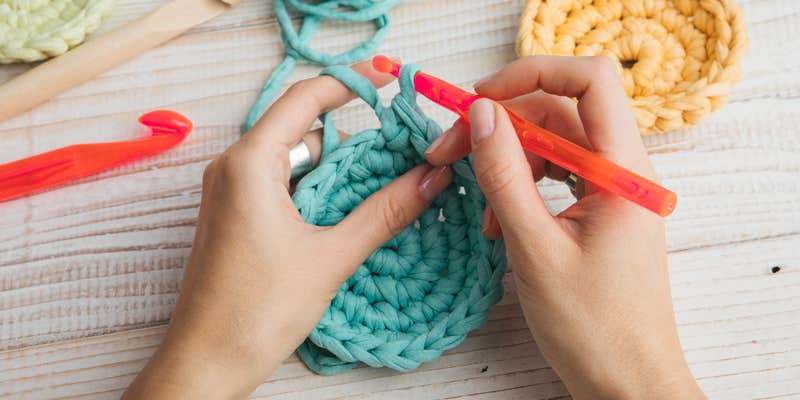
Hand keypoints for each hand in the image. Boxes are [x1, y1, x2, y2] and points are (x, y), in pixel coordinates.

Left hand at [123, 61, 452, 398]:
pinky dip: (317, 190)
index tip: (387, 82)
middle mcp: (234, 167)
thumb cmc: (255, 312)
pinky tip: (349, 211)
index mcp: (249, 163)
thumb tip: (431, 178)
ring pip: (295, 160)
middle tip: (400, 151)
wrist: (205, 363)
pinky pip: (282, 184)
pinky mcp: (236, 215)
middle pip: (302, 130)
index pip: (304, 99)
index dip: (349, 84)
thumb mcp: (331, 257)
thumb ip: (384, 212)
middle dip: (352, 138)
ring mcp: (231, 192)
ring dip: (337, 170)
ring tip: (385, 186)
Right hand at [425, 56, 703, 399]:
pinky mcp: (598, 211)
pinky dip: (521, 188)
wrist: (627, 383)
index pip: (589, 81)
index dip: (531, 74)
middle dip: (500, 126)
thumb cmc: (594, 329)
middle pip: (558, 113)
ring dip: (506, 162)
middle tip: (447, 151)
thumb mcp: (535, 249)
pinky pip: (554, 176)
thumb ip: (506, 176)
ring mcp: (611, 191)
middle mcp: (623, 170)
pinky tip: (498, 220)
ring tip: (479, 204)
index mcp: (623, 170)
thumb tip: (480, 115)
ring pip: (551, 145)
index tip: (479, 98)